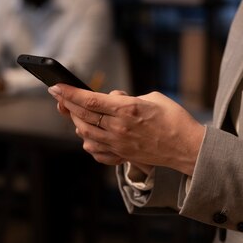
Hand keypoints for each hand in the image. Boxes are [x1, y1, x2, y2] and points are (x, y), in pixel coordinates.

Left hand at [48, 84, 204, 175]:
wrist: (187, 147)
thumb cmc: (174, 119)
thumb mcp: (152, 98)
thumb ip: (128, 98)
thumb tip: (113, 98)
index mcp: (126, 110)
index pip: (89, 100)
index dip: (69, 93)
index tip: (55, 86)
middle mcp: (118, 128)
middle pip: (83, 116)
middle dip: (67, 104)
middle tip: (58, 95)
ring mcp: (118, 145)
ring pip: (85, 133)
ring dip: (76, 122)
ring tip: (74, 113)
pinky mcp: (122, 156)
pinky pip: (96, 150)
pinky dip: (88, 141)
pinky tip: (88, 134)